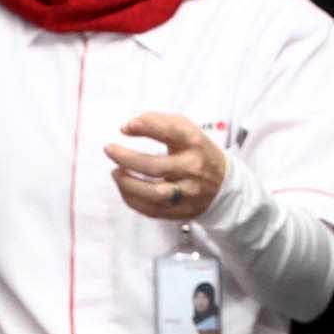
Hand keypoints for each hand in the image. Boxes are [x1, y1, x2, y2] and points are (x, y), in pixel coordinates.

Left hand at [106, 112, 227, 222]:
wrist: (224, 184)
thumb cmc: (196, 151)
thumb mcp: (187, 131)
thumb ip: (159, 122)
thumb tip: (128, 127)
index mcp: (195, 143)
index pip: (171, 131)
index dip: (146, 127)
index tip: (126, 127)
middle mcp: (193, 168)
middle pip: (155, 166)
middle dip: (126, 158)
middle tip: (109, 149)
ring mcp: (189, 192)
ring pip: (152, 193)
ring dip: (127, 183)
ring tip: (115, 172)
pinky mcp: (182, 211)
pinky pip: (151, 210)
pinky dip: (132, 199)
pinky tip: (125, 187)